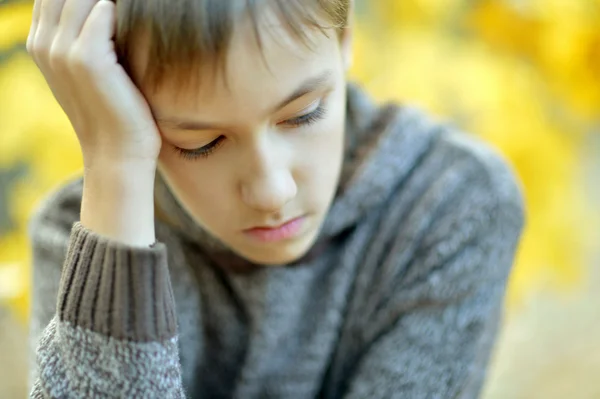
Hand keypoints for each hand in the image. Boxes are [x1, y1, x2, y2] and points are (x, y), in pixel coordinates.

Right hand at [27, 0, 159, 245]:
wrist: (119, 152)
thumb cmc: (114, 110)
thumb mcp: (91, 70)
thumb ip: (84, 35)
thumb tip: (106, 8)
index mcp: (40, 43)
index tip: (112, 7)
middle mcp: (43, 43)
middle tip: (124, 10)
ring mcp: (61, 50)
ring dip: (112, 3)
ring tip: (135, 13)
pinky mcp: (86, 58)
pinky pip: (103, 11)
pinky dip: (121, 13)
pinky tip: (137, 27)